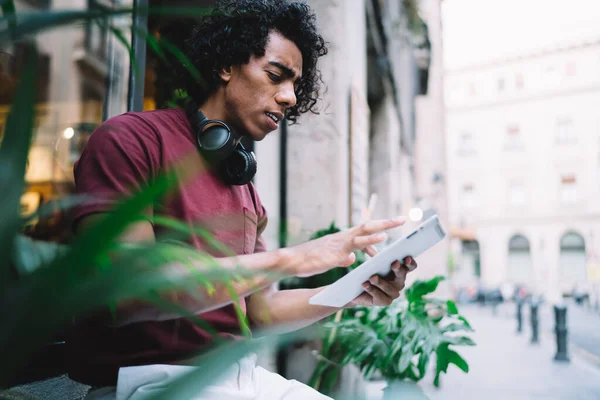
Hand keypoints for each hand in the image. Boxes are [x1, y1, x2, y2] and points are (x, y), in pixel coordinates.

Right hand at [287, 217, 405, 276]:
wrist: (291, 261)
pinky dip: (363, 246)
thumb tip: (352, 258)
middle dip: (385, 223)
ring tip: (391, 231)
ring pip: (359, 235)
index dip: (380, 228)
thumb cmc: (309, 260)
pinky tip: (372, 247)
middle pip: (366, 226)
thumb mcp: (330, 258)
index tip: (395, 226)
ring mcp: (337, 245)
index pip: (364, 230)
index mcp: (342, 238)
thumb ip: (342, 256)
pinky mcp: (331, 255)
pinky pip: (349, 249)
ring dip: (375, 232)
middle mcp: (341, 238)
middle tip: (402, 219)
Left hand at [348, 253, 416, 306]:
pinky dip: (372, 290)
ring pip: (389, 288)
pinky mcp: (384, 301)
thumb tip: (377, 254)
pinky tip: (365, 284)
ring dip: (381, 282)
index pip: (410, 266)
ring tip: (372, 277)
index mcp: (399, 271)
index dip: (410, 262)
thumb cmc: (366, 272)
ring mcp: (393, 293)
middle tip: (394, 263)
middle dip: (398, 269)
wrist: (356, 289)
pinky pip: (379, 296)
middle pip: (402, 276)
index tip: (407, 257)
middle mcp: (399, 283)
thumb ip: (375, 255)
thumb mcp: (371, 262)